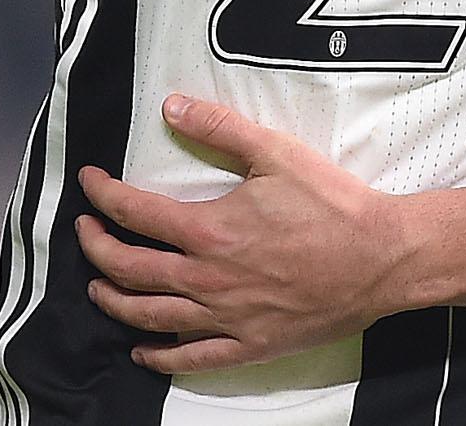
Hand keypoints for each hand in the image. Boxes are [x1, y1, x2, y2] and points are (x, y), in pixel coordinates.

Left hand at [76, 93, 418, 373]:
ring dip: (114, 302)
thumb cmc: (333, 205)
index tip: (89, 182)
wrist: (382, 259)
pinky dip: (160, 357)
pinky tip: (142, 351)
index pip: (135, 213)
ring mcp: (226, 317)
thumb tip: (171, 107)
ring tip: (96, 288)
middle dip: (96, 249)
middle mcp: (208, 278)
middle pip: (130, 268)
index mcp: (210, 230)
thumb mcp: (277, 153)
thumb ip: (219, 129)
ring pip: (151, 316)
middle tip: (83, 232)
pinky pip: (192, 358)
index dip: (103, 195)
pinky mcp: (250, 345)